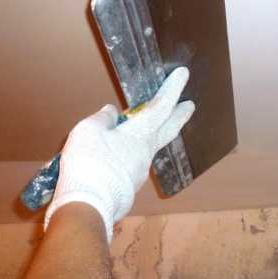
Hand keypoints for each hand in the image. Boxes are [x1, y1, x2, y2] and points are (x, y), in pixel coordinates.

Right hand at [45, 67, 193, 241]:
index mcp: (139, 134)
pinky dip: (130, 154)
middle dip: (179, 115)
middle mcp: (146, 152)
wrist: (88, 204)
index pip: (161, 106)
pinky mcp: (129, 187)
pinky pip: (133, 163)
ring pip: (149, 147)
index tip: (183, 74)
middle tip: (190, 105)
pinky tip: (119, 155)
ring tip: (142, 129)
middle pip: (168, 129)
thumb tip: (111, 112)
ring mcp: (139, 171)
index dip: (172, 89)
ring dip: (151, 136)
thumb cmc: (89, 163)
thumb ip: (102, 118)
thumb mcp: (89, 130)